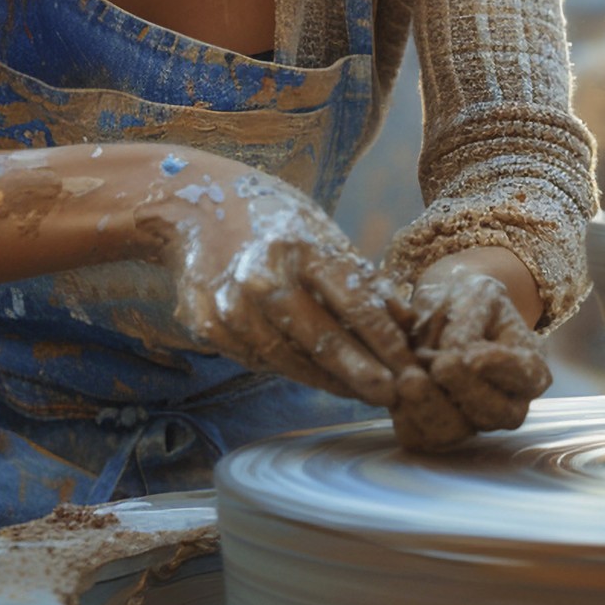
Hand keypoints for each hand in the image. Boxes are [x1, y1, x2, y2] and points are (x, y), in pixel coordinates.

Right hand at [142, 169, 416, 407]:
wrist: (193, 208)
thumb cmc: (272, 219)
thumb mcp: (319, 232)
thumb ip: (360, 276)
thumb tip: (406, 320)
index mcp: (300, 248)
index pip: (354, 303)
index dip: (385, 341)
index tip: (411, 366)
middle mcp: (263, 279)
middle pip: (324, 341)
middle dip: (364, 374)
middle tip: (394, 397)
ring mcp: (231, 307)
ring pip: (292, 360)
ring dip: (331, 381)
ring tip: (362, 392)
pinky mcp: (209, 328)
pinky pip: (261, 360)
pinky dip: (292, 369)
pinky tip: (318, 376)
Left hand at [388, 263, 550, 451]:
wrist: (442, 307)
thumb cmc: (468, 298)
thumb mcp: (476, 294)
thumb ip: (469, 323)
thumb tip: (455, 352)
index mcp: (529, 369)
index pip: (524, 375)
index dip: (498, 367)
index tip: (469, 354)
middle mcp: (508, 404)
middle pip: (492, 413)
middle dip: (462, 389)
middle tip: (437, 363)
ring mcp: (476, 423)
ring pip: (456, 431)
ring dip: (428, 404)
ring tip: (408, 376)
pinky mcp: (441, 431)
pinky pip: (424, 437)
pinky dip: (405, 414)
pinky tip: (395, 387)